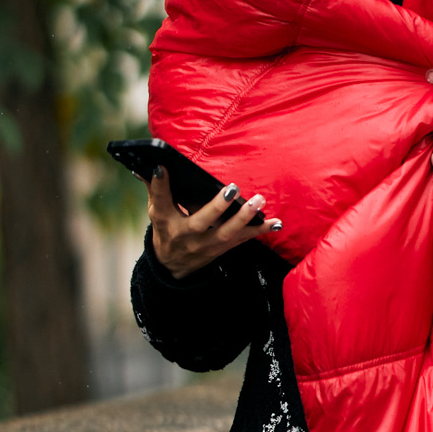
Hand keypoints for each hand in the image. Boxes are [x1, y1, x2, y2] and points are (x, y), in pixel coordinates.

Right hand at [148, 169, 279, 276]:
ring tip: (259, 202)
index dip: (161, 186)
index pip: (162, 203)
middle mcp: (189, 236)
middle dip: (218, 206)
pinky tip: (277, 224)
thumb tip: (155, 166)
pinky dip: (260, 231)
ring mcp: (207, 245)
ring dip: (245, 219)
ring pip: (227, 234)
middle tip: (233, 189)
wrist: (172, 266)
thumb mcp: (156, 211)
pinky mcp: (223, 248)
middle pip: (203, 222)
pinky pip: (243, 240)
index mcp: (169, 223)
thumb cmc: (166, 230)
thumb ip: (157, 189)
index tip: (162, 168)